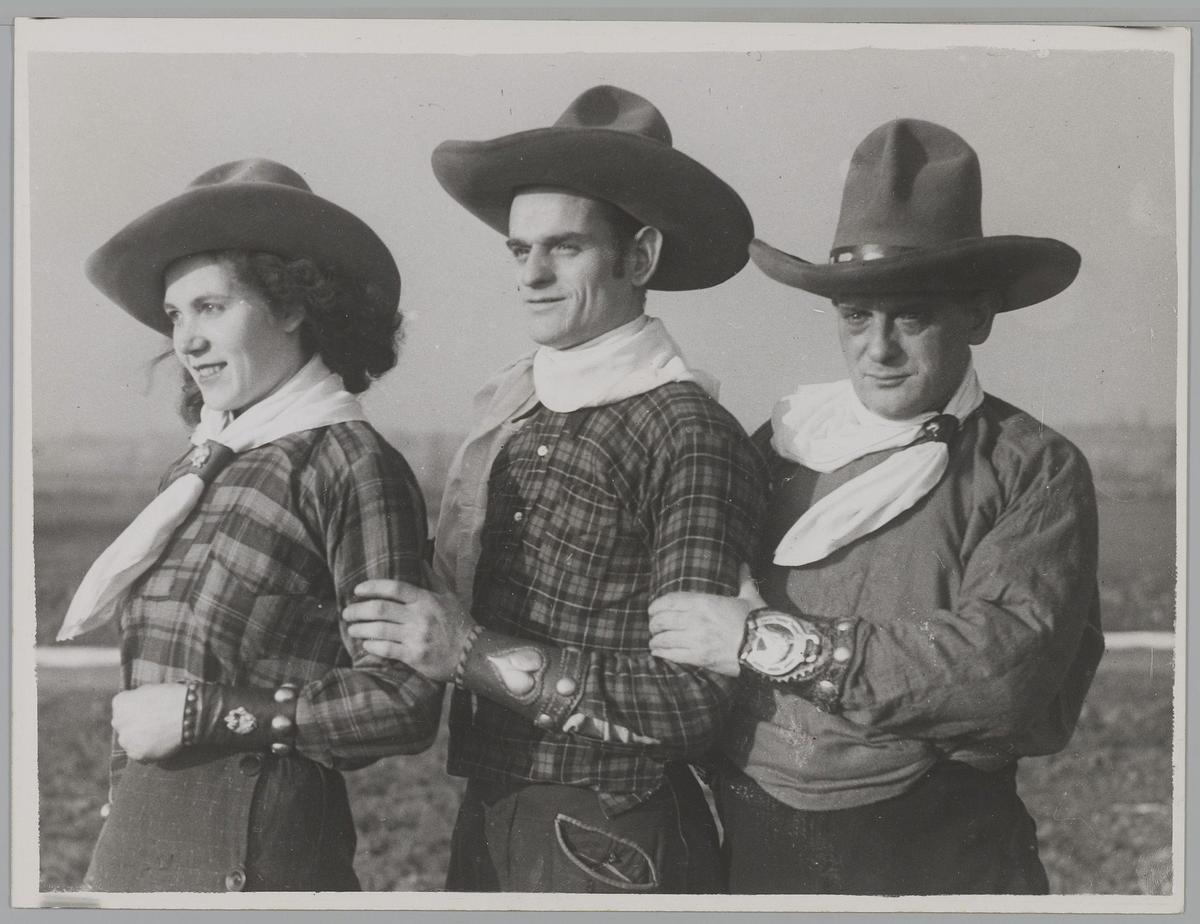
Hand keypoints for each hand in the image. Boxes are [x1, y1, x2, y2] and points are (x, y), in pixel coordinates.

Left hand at [111, 683, 186, 761]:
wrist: (188, 714)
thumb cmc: (173, 698)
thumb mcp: (150, 689)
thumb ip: (136, 699)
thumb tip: (135, 706)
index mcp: (120, 703)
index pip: (121, 708)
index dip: (136, 709)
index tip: (147, 710)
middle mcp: (118, 722)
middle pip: (123, 725)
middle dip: (134, 724)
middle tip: (153, 723)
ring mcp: (126, 739)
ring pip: (129, 740)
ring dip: (139, 738)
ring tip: (158, 734)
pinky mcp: (137, 754)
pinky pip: (138, 753)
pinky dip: (147, 749)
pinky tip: (160, 742)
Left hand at [343, 580, 477, 681]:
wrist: (472, 654)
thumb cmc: (460, 623)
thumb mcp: (449, 596)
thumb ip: (432, 579)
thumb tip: (420, 560)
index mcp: (426, 600)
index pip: (394, 588)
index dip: (372, 587)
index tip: (357, 590)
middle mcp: (419, 617)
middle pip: (380, 609)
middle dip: (358, 610)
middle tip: (347, 612)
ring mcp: (416, 637)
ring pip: (379, 630)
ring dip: (361, 628)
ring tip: (352, 629)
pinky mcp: (415, 656)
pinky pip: (387, 649)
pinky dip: (373, 646)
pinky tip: (366, 644)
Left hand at [647, 565, 765, 676]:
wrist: (767, 646)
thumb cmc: (757, 620)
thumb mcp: (750, 597)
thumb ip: (743, 580)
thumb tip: (745, 565)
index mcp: (705, 602)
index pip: (670, 600)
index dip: (657, 605)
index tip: (653, 610)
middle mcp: (696, 619)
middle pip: (662, 620)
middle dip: (654, 623)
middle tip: (654, 626)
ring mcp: (696, 639)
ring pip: (664, 638)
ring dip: (656, 640)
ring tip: (655, 641)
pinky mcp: (699, 657)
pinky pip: (672, 655)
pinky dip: (661, 653)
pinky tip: (657, 652)